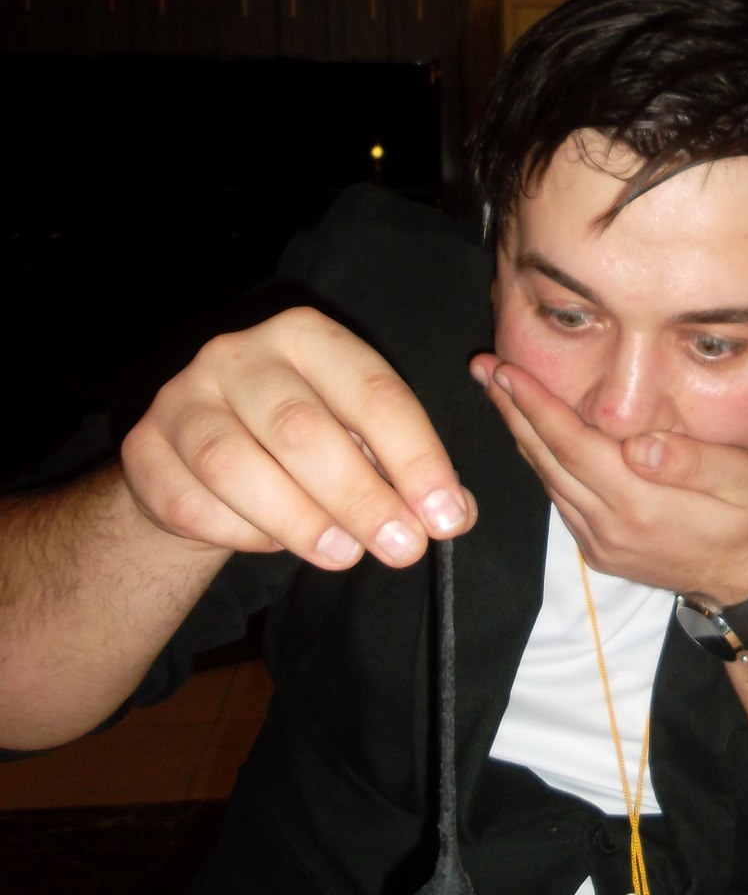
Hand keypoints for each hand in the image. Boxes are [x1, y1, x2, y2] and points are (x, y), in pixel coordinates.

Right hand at [120, 307, 475, 568]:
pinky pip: (192, 501)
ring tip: (345, 557)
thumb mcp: (360, 444)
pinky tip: (276, 546)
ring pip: (235, 464)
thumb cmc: (300, 450)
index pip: (373, 392)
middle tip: (402, 548)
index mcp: (308, 337)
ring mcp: (182, 397)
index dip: (416, 458)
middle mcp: (239, 354)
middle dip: (360, 496)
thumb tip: (456, 512)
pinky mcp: (144, 448)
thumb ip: (407, 473)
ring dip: (299, 519)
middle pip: (301, 427)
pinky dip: (241, 533)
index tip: (447, 517)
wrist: (199, 466)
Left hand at [470, 355, 747, 598]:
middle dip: (512, 411)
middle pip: (548, 460)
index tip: (506, 371)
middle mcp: (610, 526)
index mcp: (642, 503)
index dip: (537, 406)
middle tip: (483, 368)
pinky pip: (560, 500)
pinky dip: (542, 464)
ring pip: (548, 480)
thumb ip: (694, 460)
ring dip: (520, 434)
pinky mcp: (598, 550)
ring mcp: (599, 542)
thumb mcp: (747, 479)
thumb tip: (640, 444)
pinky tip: (532, 435)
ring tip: (498, 392)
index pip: (574, 445)